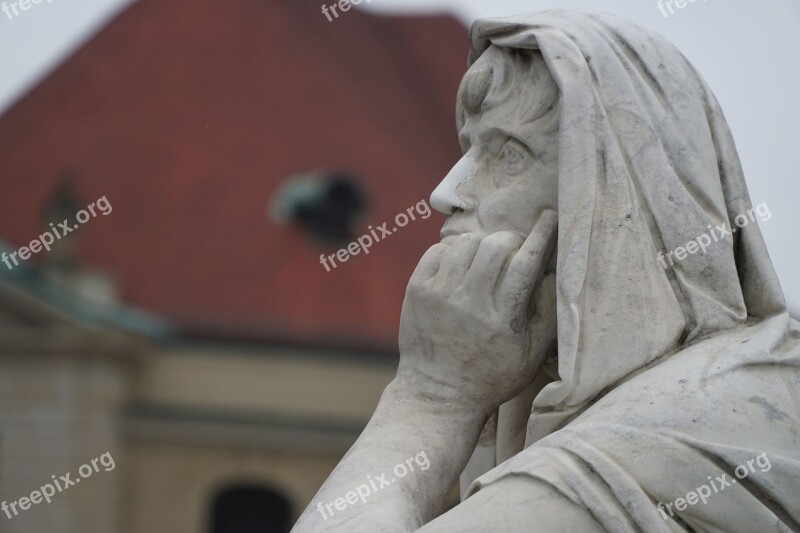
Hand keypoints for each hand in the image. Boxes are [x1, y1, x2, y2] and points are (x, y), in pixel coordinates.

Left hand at [396, 210, 557, 413]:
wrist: (438, 392)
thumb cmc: (492, 375)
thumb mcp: (532, 354)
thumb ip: (548, 313)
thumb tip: (554, 272)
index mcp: (503, 319)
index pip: (526, 263)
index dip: (541, 235)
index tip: (549, 218)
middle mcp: (469, 303)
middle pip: (496, 246)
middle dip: (512, 240)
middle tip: (515, 249)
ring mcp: (439, 295)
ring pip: (466, 243)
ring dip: (482, 244)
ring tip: (486, 260)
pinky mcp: (417, 291)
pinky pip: (438, 249)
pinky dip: (453, 251)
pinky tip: (461, 267)